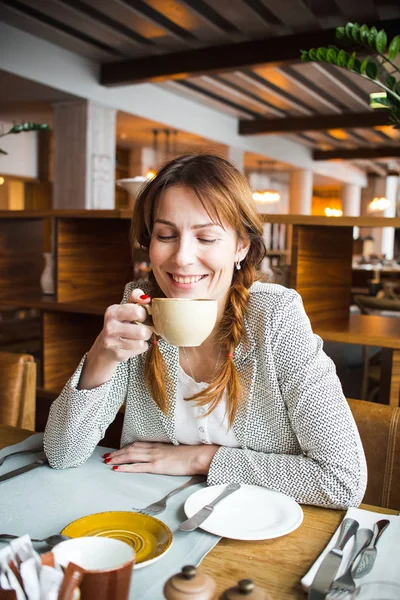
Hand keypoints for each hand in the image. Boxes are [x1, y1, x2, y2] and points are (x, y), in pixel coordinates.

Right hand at [78, 289, 151, 388]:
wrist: (106, 347)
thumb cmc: (120, 324)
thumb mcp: (125, 309)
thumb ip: (135, 299)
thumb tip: (146, 298)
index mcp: (112, 311)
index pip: (138, 311)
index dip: (144, 314)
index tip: (141, 316)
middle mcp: (110, 326)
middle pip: (142, 331)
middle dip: (147, 330)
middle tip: (142, 328)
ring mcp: (112, 342)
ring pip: (142, 341)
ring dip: (144, 339)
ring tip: (137, 337)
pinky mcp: (117, 354)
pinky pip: (140, 349)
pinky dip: (141, 347)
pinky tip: (132, 345)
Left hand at [103, 442, 218, 475]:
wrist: (197, 456)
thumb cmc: (190, 455)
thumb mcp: (175, 451)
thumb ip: (166, 453)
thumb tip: (163, 457)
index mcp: (158, 445)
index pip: (137, 444)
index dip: (125, 447)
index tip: (116, 450)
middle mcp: (153, 449)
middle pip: (130, 449)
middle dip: (117, 453)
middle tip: (105, 456)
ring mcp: (154, 457)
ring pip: (131, 456)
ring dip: (117, 458)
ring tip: (107, 461)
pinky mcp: (156, 466)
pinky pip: (137, 466)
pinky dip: (125, 467)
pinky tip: (117, 469)